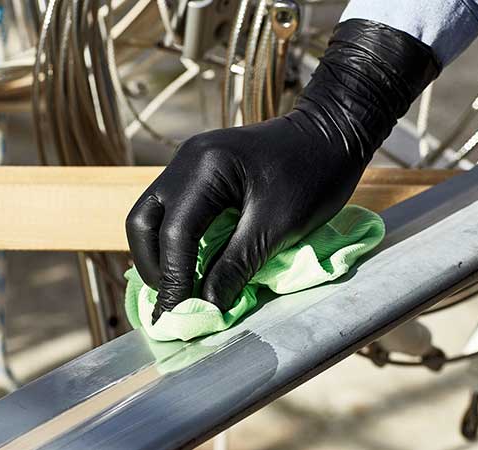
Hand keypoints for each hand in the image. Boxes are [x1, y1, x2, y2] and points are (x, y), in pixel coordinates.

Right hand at [126, 19, 439, 322]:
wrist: (333, 133)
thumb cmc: (314, 177)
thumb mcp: (277, 228)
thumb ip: (235, 268)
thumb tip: (204, 309)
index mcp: (205, 167)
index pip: (175, 233)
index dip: (174, 280)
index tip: (175, 318)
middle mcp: (187, 160)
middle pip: (144, 222)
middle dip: (155, 266)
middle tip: (173, 303)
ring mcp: (189, 162)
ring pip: (153, 215)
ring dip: (161, 254)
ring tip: (180, 288)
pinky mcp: (200, 169)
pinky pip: (173, 209)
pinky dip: (176, 240)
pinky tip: (192, 264)